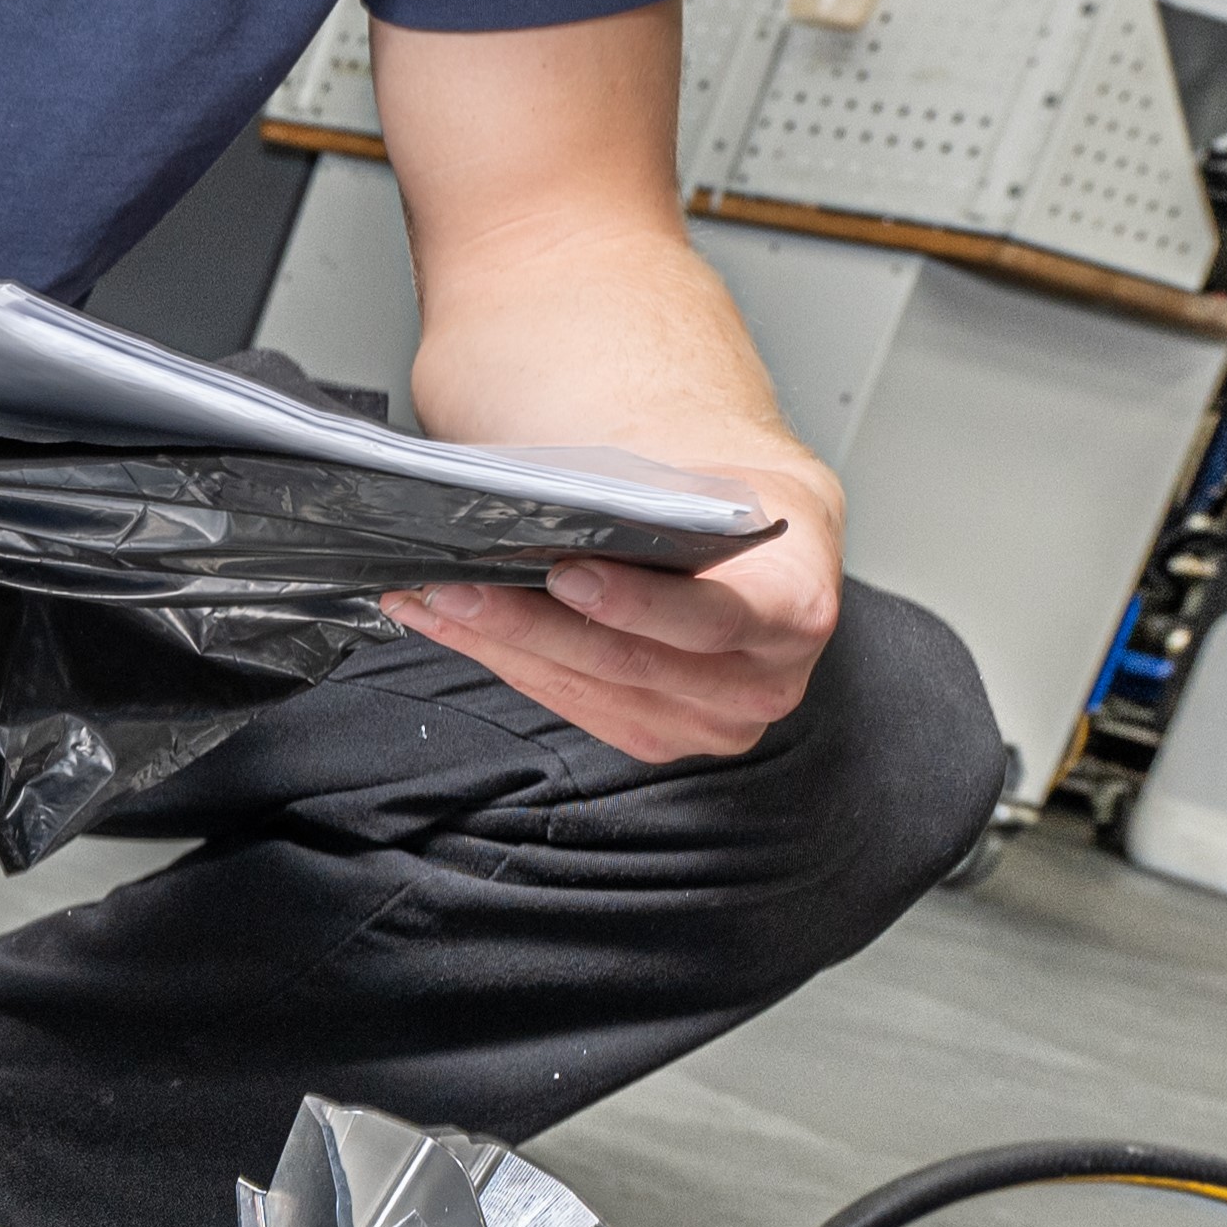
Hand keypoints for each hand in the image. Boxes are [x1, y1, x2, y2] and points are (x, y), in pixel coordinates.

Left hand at [390, 460, 841, 761]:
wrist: (756, 546)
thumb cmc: (727, 507)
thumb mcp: (715, 490)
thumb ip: (651, 508)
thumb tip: (539, 501)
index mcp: (794, 610)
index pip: (714, 618)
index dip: (636, 603)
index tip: (565, 573)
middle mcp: (762, 683)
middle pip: (630, 663)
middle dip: (531, 624)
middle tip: (456, 586)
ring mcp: (711, 721)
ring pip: (589, 690)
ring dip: (500, 645)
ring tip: (433, 601)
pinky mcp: (660, 736)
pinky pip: (574, 704)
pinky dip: (509, 662)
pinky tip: (457, 627)